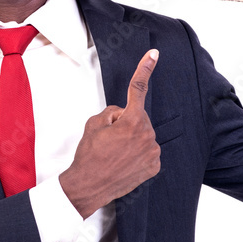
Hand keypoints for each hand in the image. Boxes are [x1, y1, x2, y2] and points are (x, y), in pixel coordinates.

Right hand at [59, 49, 160, 219]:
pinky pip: (148, 151)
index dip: (145, 69)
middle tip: (109, 140)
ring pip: (144, 135)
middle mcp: (147, 136)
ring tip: (115, 154)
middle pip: (139, 118)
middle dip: (126, 123)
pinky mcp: (154, 166)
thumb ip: (112, 111)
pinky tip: (124, 162)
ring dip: (132, 139)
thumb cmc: (89, 155)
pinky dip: (137, 153)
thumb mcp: (93, 123)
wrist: (88, 186)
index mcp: (132, 121)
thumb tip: (122, 114)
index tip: (153, 55)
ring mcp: (153, 153)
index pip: (138, 89)